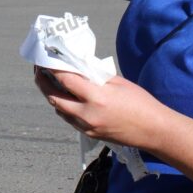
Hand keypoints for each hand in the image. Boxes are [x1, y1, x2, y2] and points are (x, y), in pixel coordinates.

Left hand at [33, 68, 173, 151]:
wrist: (153, 130)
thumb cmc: (140, 103)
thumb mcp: (118, 82)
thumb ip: (96, 76)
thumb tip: (78, 66)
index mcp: (96, 98)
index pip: (65, 80)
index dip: (52, 68)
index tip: (45, 58)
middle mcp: (87, 114)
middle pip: (53, 97)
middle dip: (43, 82)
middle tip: (39, 70)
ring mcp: (86, 126)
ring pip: (59, 109)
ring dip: (51, 95)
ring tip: (49, 81)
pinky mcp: (89, 134)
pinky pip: (69, 118)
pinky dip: (63, 106)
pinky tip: (65, 97)